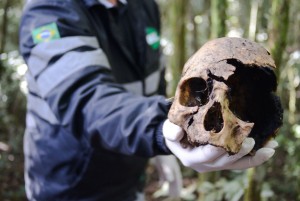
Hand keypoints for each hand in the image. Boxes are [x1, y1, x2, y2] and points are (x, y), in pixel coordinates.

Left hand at [152, 155, 181, 197]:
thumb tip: (171, 180)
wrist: (158, 144)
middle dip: (175, 187)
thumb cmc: (163, 154)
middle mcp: (172, 167)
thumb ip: (168, 171)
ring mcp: (166, 166)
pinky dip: (162, 179)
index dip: (178, 187)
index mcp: (175, 168)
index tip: (178, 195)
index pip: (177, 179)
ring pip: (169, 178)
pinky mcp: (160, 165)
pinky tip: (161, 184)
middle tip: (175, 196)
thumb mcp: (166, 162)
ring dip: (170, 185)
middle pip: (174, 180)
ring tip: (170, 193)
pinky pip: (162, 174)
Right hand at [163, 119, 277, 172]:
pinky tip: (268, 149)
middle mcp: (206, 165)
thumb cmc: (175, 132)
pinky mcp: (225, 162)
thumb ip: (170, 131)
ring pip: (237, 164)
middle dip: (240, 151)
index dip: (220, 148)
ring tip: (270, 147)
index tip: (230, 138)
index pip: (207, 155)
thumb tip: (176, 132)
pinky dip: (255, 157)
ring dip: (254, 156)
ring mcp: (217, 165)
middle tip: (253, 141)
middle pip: (226, 160)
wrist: (179, 139)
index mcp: (192, 158)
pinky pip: (241, 163)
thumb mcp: (168, 130)